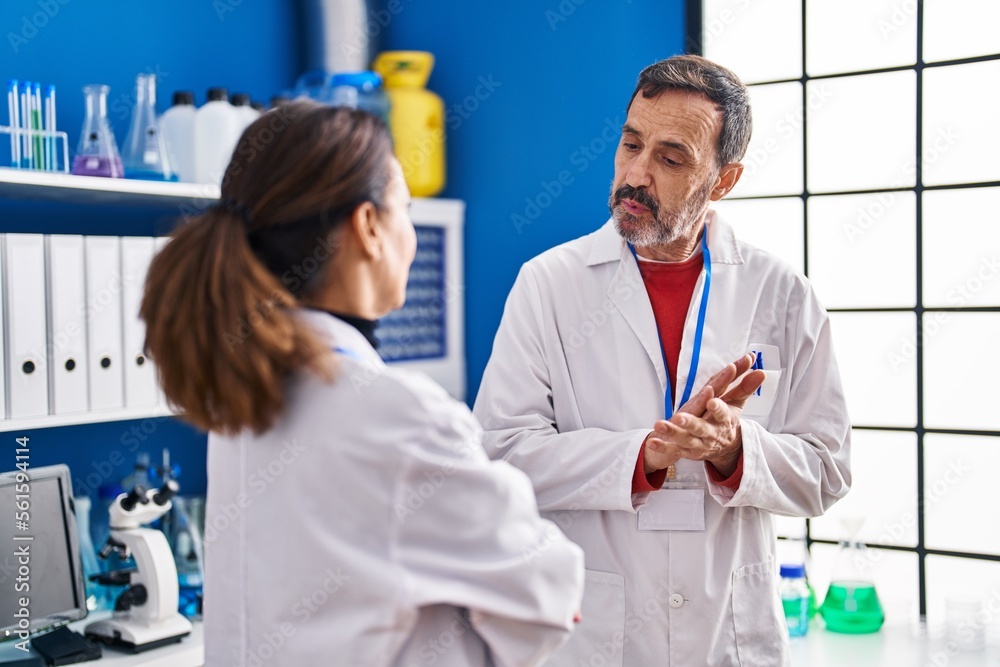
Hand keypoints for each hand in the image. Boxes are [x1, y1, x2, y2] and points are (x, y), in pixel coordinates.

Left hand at [643, 354, 765, 475]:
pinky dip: (662, 446)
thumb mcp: (737, 404)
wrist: (724, 448)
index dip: (718, 407)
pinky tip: (651, 441)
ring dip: (672, 433)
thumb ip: (746, 387)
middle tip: (680, 417)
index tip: (712, 399)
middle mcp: (711, 433)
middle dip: (691, 423)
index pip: (722, 413)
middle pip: (701, 428)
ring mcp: (698, 443)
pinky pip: (673, 449)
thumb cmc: (727, 420)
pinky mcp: (687, 451)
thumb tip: (762, 370)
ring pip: (685, 439)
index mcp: (724, 421)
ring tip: (659, 425)